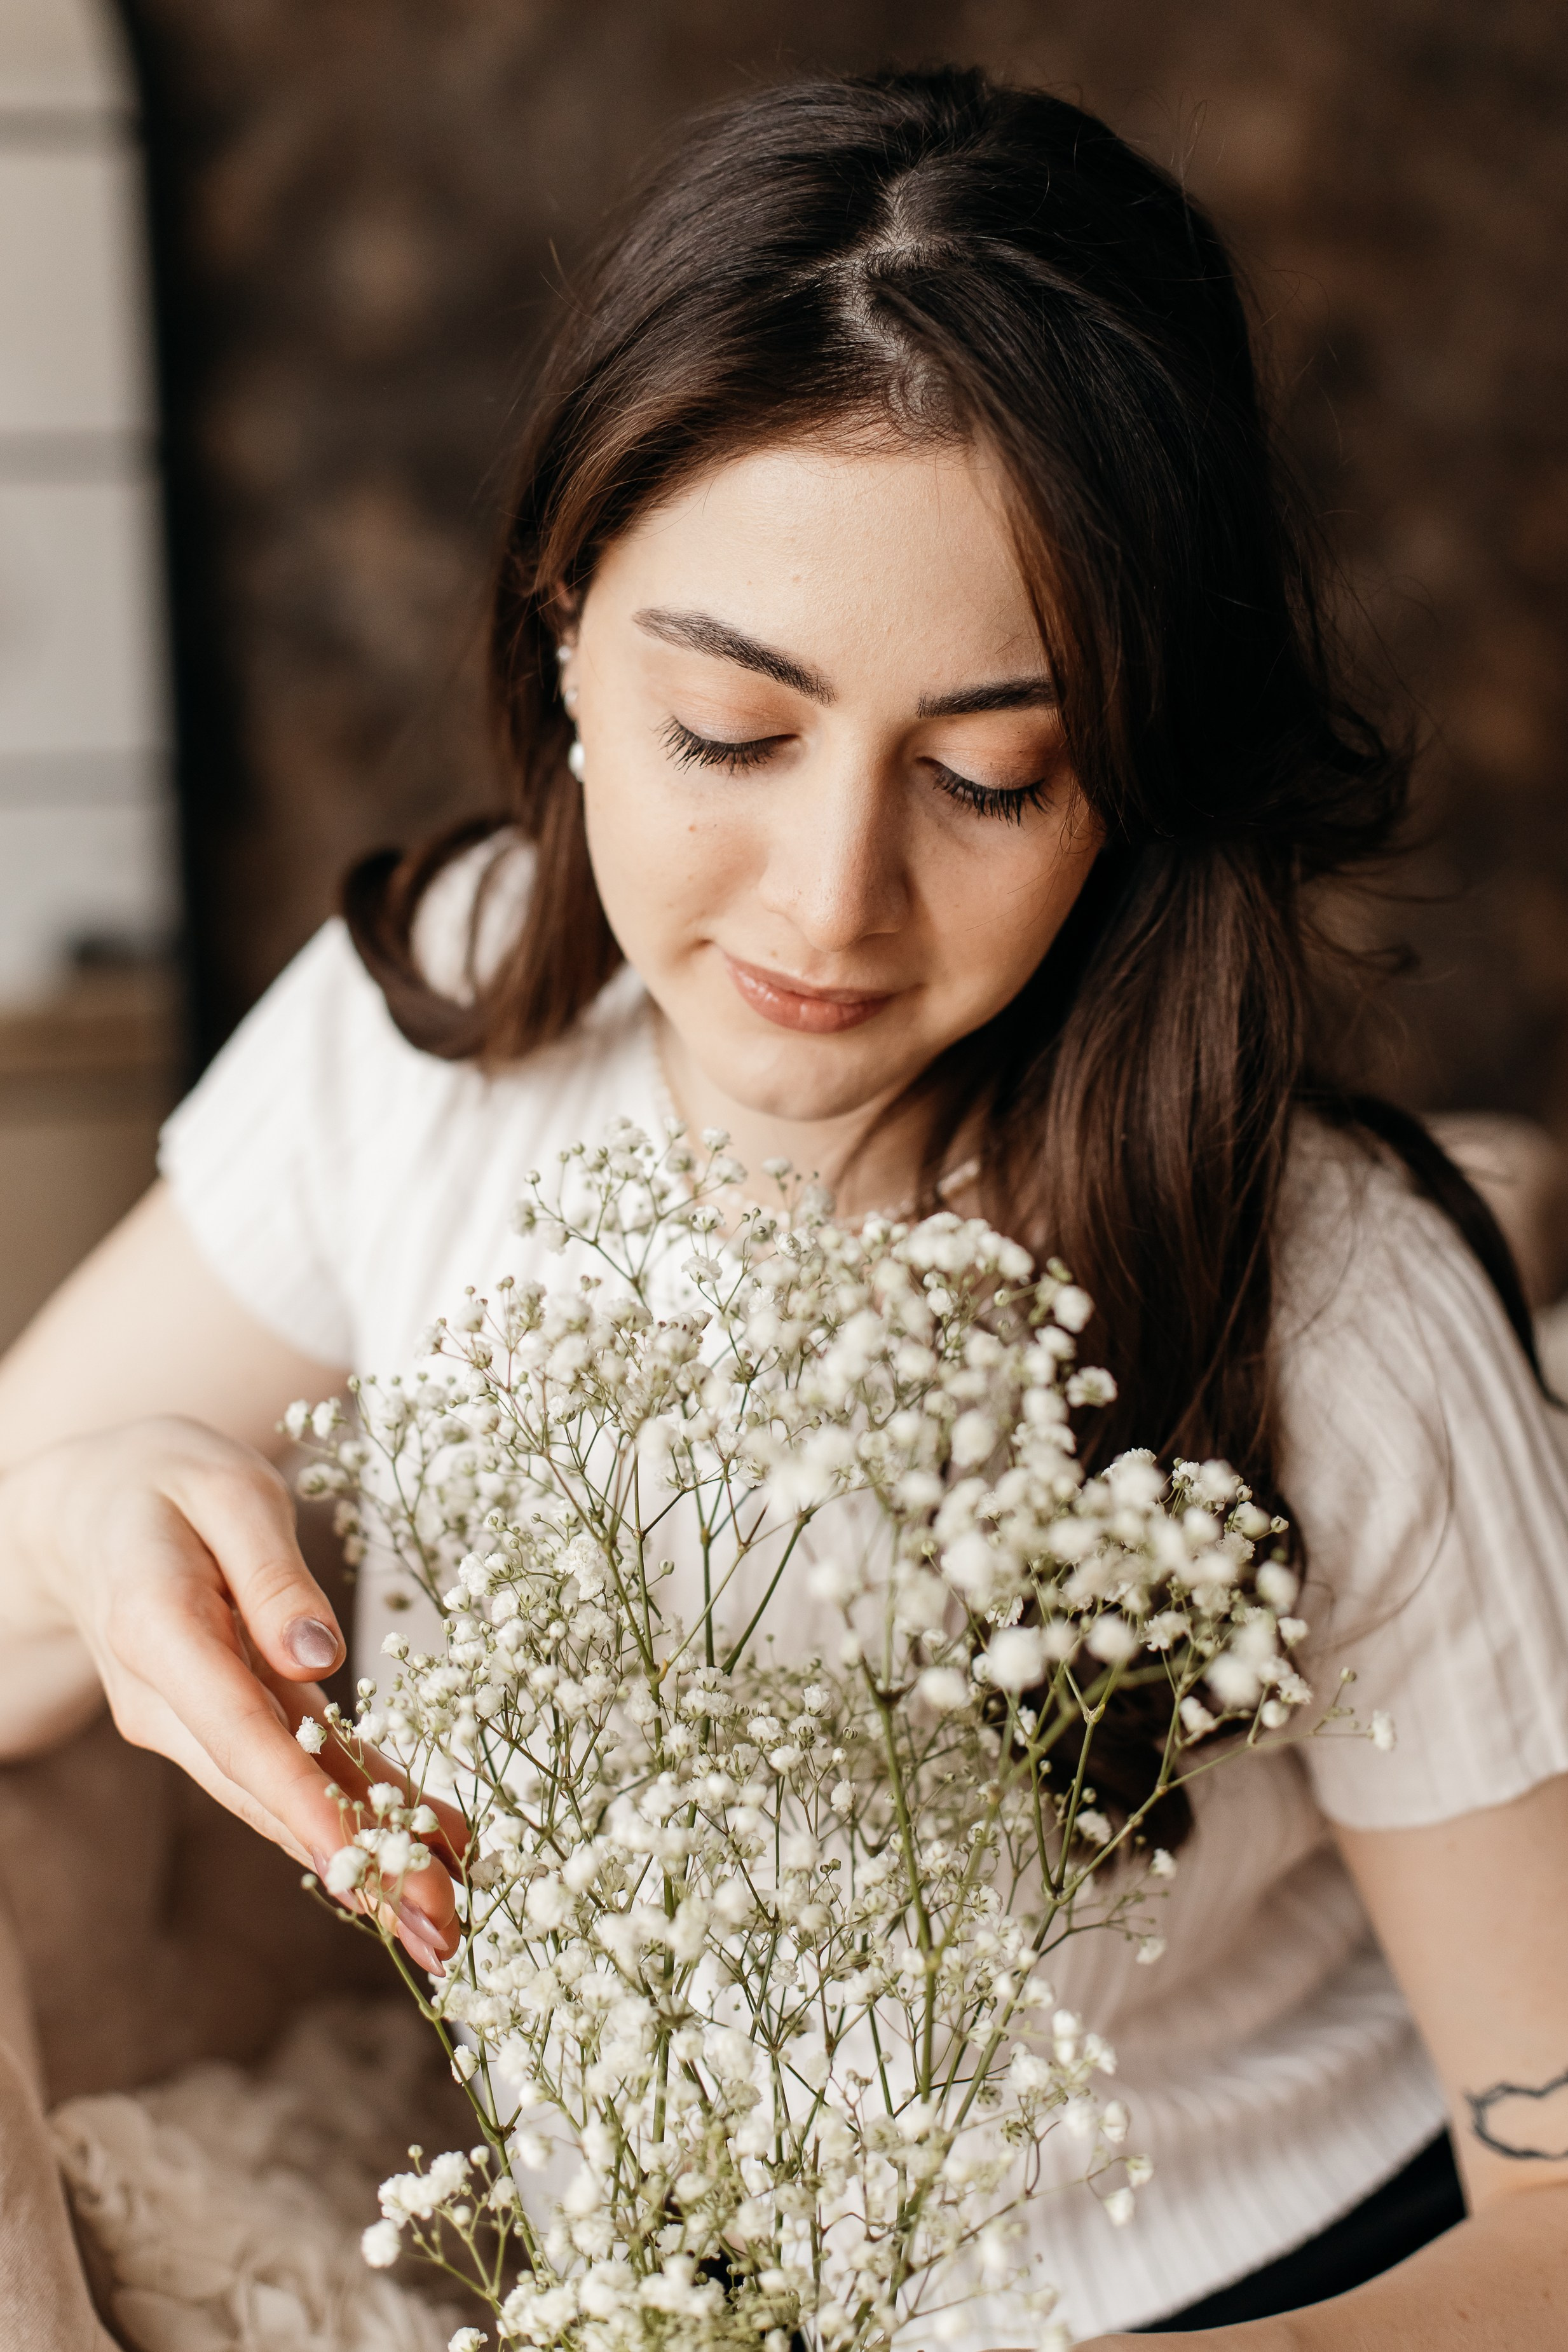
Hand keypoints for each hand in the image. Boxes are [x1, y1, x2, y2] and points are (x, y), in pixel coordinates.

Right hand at [0, 1414, 461, 1971]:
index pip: (238, 1731)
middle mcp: (167, 1696)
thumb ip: (270, 1572)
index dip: (302, 1803)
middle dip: (353, 1862)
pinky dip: (355, 1809)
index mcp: (159, 1630)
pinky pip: (290, 1768)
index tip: (359, 1866)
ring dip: (362, 1856)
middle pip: (265, 1789)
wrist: (85, 1509)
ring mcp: (188, 1719)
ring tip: (443, 1915)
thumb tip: (318, 1657)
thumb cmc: (164, 1481)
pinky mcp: (219, 1719)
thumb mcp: (225, 1489)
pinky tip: (425, 1845)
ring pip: (280, 1794)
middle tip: (439, 1929)